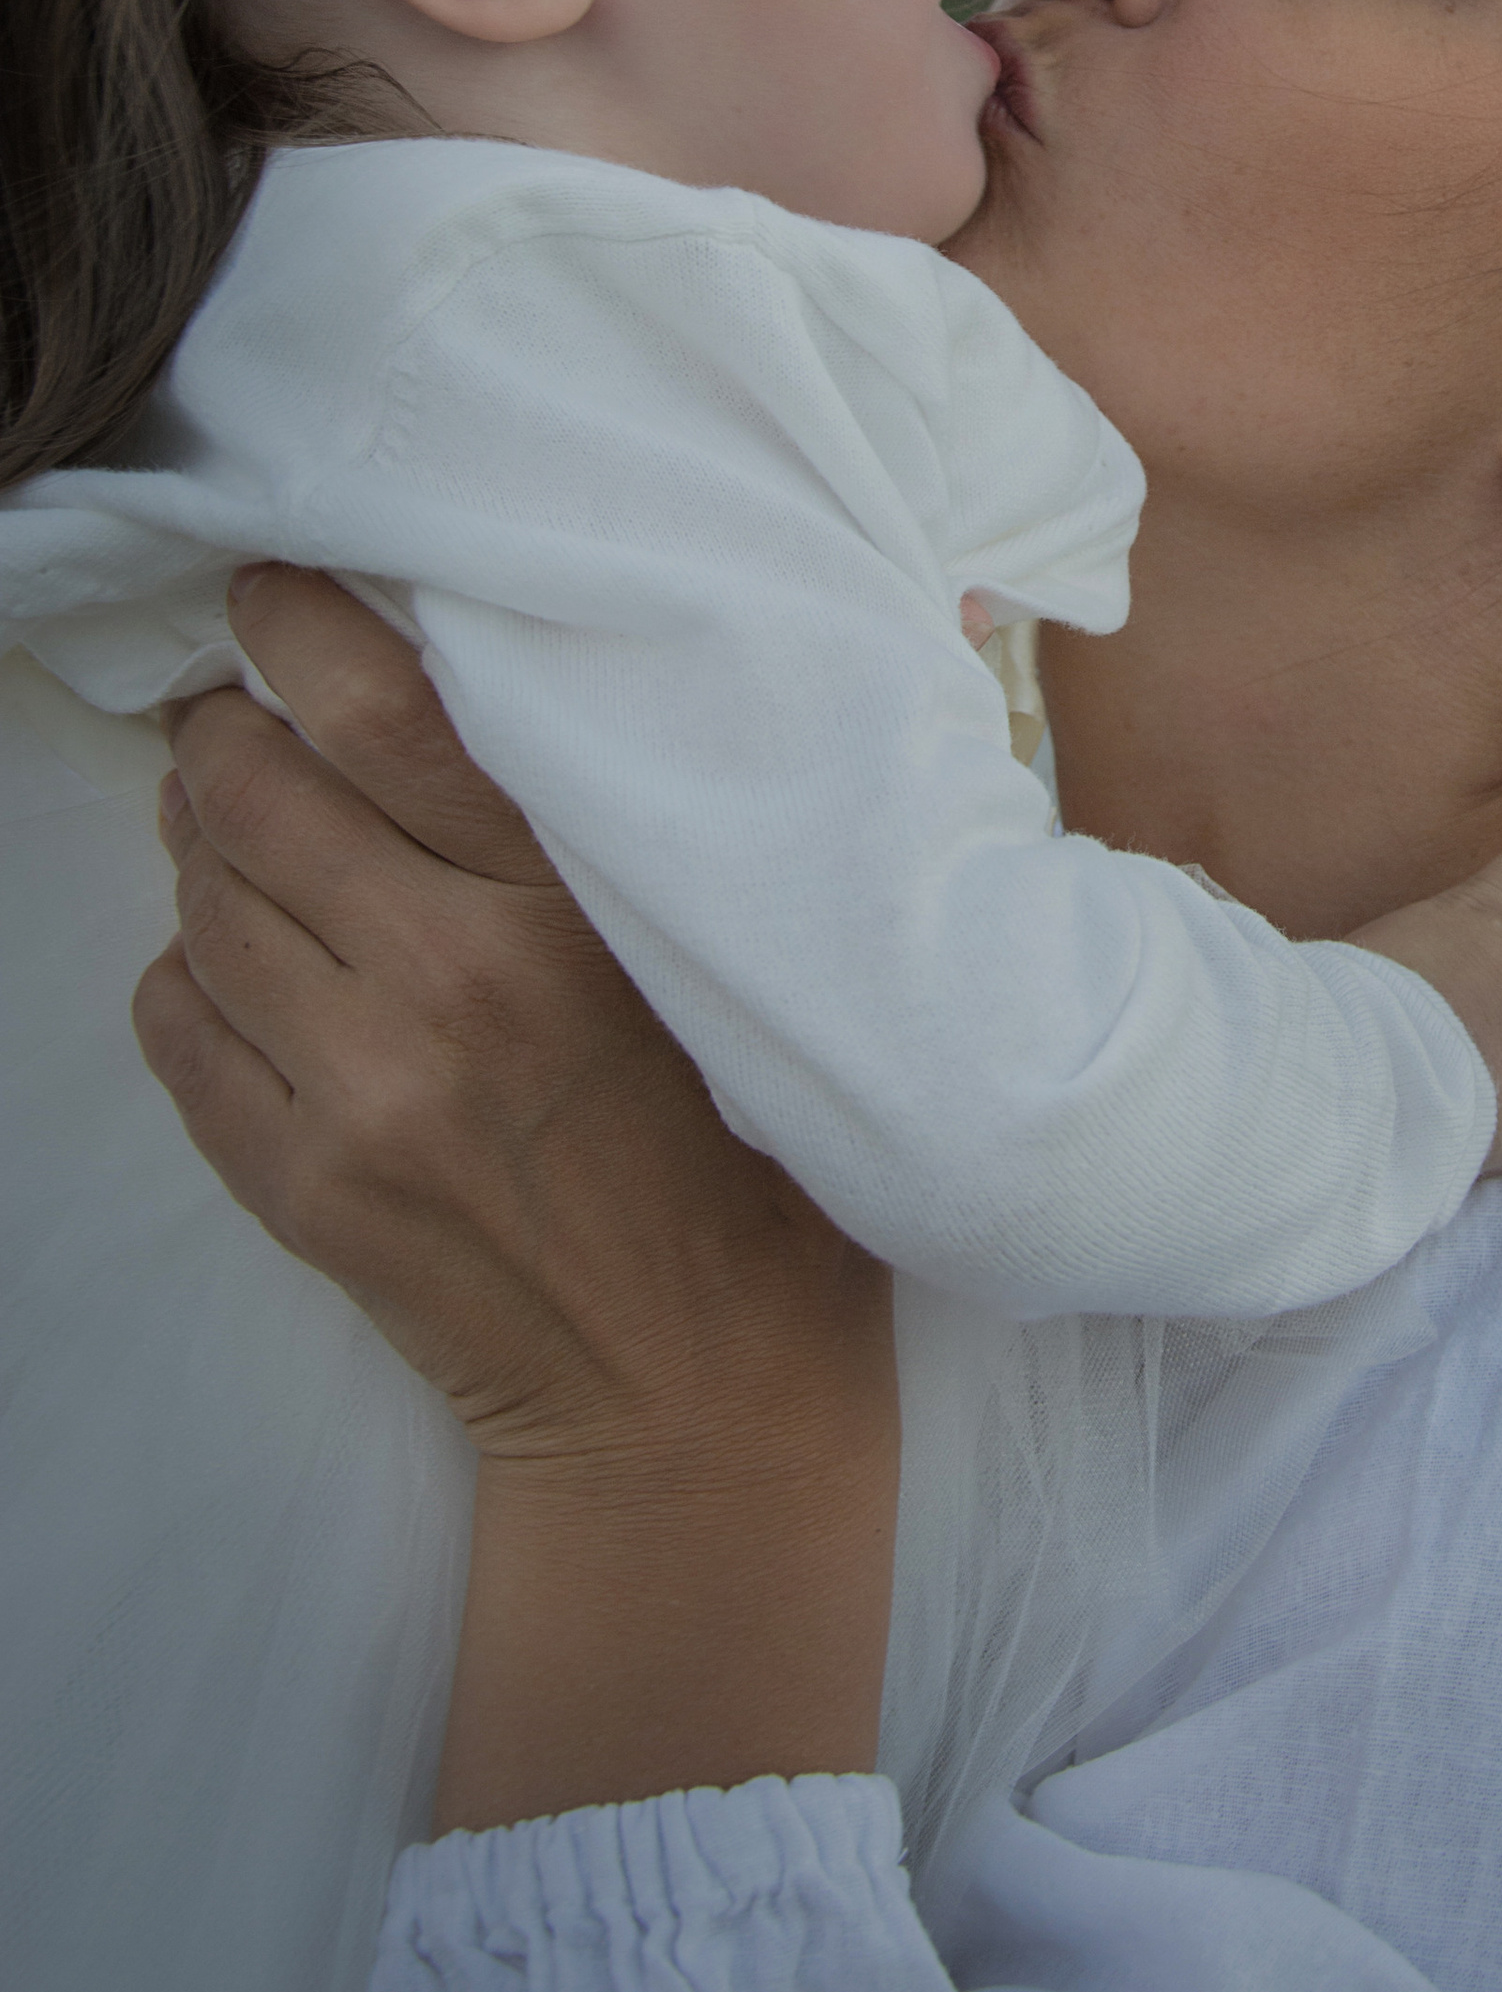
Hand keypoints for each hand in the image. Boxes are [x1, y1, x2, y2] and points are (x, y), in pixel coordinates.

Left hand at [133, 567, 897, 1825]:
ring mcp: (356, 1093)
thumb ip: (729, 797)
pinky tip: (245, 963)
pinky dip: (187, 972)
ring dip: (203, 845)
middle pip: (255, 791)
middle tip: (236, 710)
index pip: (384, 710)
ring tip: (240, 828)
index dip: (299, 625)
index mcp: (573, 908)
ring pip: (201, 901)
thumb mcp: (764, 956)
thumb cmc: (763, 1158)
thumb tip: (836, 628)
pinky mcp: (298, 1185)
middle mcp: (448, 985)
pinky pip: (175, 1023)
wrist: (701, 1402)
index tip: (272, 589)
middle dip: (223, 733)